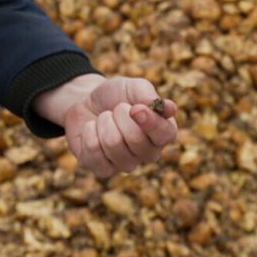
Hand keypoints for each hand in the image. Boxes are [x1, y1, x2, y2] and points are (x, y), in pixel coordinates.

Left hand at [34, 75, 178, 176]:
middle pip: (136, 139)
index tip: (136, 108)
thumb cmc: (116, 96)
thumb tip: (169, 108)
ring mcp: (126, 164)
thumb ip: (148, 94)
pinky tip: (93, 131)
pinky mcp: (103, 170)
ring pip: (113, 143)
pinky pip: (93, 151)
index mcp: (162, 132)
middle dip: (120, 115)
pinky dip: (89, 132)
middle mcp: (148, 153)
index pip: (166, 134)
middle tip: (116, 109)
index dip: (150, 122)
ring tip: (104, 118)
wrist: (86, 103)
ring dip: (103, 122)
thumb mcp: (132, 86)